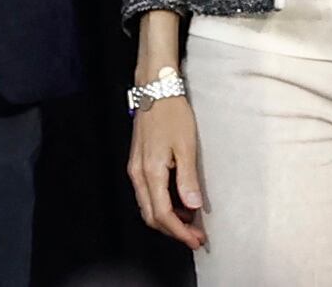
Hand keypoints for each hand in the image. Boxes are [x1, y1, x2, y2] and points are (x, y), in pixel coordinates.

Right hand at [126, 94, 208, 251]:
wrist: (155, 90)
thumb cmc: (173, 114)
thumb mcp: (187, 145)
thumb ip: (188, 178)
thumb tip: (193, 207)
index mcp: (150, 173)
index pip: (162, 214)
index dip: (179, 231)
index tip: (196, 240)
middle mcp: (137, 175)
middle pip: (152, 216)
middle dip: (174, 230)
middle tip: (196, 236)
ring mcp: (135, 170)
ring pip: (148, 207)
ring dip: (168, 219)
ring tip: (192, 221)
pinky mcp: (137, 164)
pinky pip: (147, 194)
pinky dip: (162, 204)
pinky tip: (180, 201)